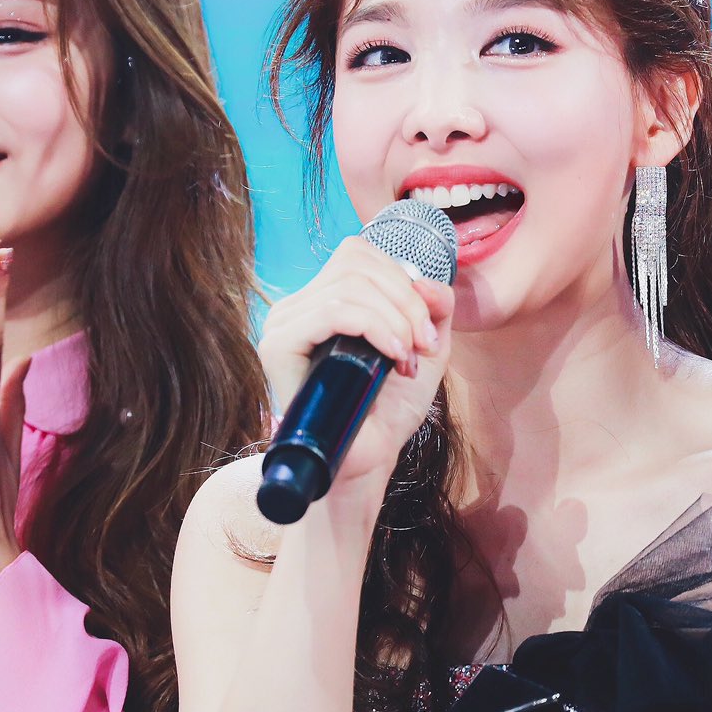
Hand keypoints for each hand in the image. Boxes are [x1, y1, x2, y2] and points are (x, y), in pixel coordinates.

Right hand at [256, 234, 455, 494]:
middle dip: (405, 302)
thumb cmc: (390, 407)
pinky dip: (373, 327)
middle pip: (357, 264)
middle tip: (423, 347)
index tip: (426, 331)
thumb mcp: (428, 348)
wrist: (370, 457)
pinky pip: (330, 311)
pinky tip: (392, 356)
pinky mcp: (277, 346)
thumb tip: (424, 279)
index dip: (402, 281)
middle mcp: (298, 305)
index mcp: (324, 298)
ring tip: (406, 360)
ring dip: (394, 320)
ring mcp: (283, 324)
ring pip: (348, 287)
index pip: (359, 254)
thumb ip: (435, 306)